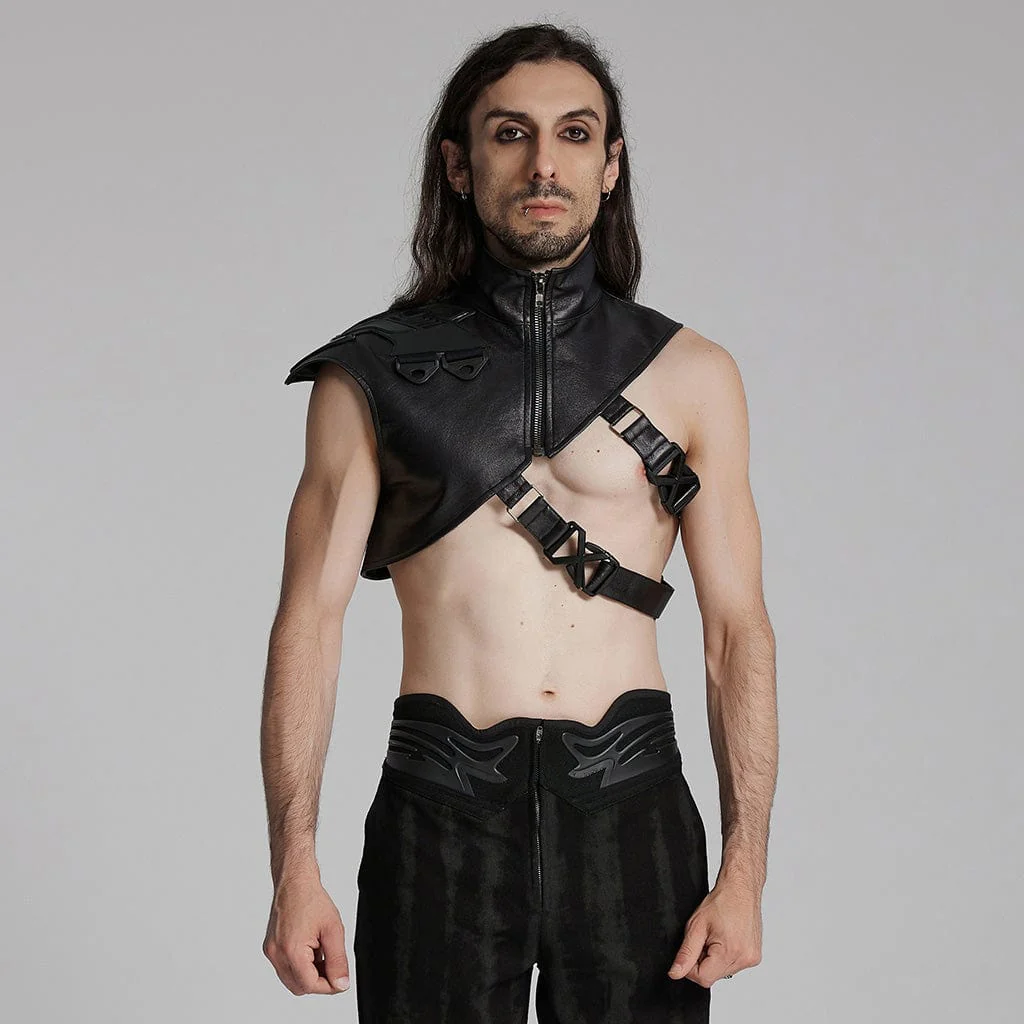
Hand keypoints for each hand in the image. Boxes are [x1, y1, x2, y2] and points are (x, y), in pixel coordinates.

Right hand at [262, 871, 350, 994]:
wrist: (295, 882)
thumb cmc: (311, 900)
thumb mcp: (333, 930)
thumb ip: (338, 960)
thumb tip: (341, 984)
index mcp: (290, 951)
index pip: (310, 985)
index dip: (329, 985)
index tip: (340, 977)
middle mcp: (276, 954)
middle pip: (300, 986)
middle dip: (319, 980)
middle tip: (333, 964)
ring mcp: (271, 952)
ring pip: (292, 979)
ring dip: (309, 973)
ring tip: (321, 950)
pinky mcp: (270, 948)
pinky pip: (286, 968)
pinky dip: (300, 964)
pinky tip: (311, 947)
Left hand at [667, 880, 762, 986]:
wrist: (741, 889)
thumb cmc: (722, 901)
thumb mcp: (696, 926)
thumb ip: (686, 953)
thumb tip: (675, 973)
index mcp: (730, 952)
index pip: (703, 978)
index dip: (691, 968)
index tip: (691, 950)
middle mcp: (745, 959)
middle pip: (713, 976)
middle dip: (703, 960)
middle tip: (705, 938)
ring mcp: (752, 959)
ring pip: (723, 972)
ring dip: (714, 959)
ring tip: (716, 936)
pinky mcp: (755, 956)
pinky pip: (734, 965)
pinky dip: (725, 955)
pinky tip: (726, 938)